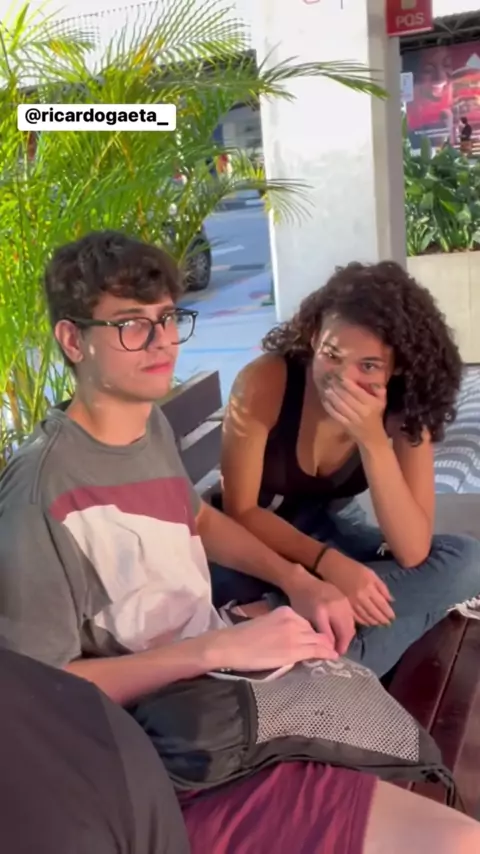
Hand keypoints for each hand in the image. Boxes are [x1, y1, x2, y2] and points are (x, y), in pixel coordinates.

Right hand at [206, 606, 337, 671]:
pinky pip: (316, 650)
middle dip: (321, 640)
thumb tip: (291, 638)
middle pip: (313, 631)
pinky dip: (327, 653)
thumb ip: (281, 627)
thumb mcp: (266, 624)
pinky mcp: (295, 650)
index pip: (306, 622)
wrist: (231, 646)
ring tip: (332, 653)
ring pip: (318, 640)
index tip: (315, 640)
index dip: (312, 633)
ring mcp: (295, 634)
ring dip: (326, 647)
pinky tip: (333, 656)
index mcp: (285, 611)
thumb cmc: (243, 637)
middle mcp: (293, 620)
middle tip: (327, 649)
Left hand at [286, 571, 354, 654]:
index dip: (337, 647)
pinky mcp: (346, 598)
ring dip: (347, 634)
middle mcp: (336, 607)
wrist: (303, 581)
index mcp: (323, 613)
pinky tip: (341, 629)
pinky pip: (350, 616)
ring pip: (350, 624)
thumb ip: (319, 633)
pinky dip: (347, 625)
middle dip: (344, 642)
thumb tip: (330, 648)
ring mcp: (343, 602)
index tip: (335, 654)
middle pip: (347, 630)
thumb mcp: (306, 619)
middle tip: (339, 650)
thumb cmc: (300, 601)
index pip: (335, 635)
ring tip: (340, 641)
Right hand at [319, 548, 394, 626]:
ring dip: (374, 622)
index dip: (388, 613)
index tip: (393, 618)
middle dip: (382, 619)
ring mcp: (352, 602)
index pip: (382, 604)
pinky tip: (368, 623)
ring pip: (365, 616)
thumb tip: (391, 600)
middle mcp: (361, 597)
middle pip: (374, 612)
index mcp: (369, 588)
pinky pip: (356, 617)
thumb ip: (382, 587)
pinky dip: (363, 621)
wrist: (333, 567)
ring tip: (379, 624)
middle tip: (388, 624)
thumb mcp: (371, 573)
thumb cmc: (353, 568)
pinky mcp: (345, 605)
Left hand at [322, 376, 386, 447]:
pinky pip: (335, 414)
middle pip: (346, 397)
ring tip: (325, 387)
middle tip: (329, 379)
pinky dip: (329, 406)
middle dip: (336, 387)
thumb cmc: (376, 417)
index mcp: (371, 404)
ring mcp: (353, 419)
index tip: (340, 375)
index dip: (347, 383)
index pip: (357, 391)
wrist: (373, 439)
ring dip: (331, 396)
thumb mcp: (381, 403)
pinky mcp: (346, 425)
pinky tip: (324, 400)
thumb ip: (379, 390)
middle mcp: (362, 411)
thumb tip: (372, 378)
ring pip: (339, 405)